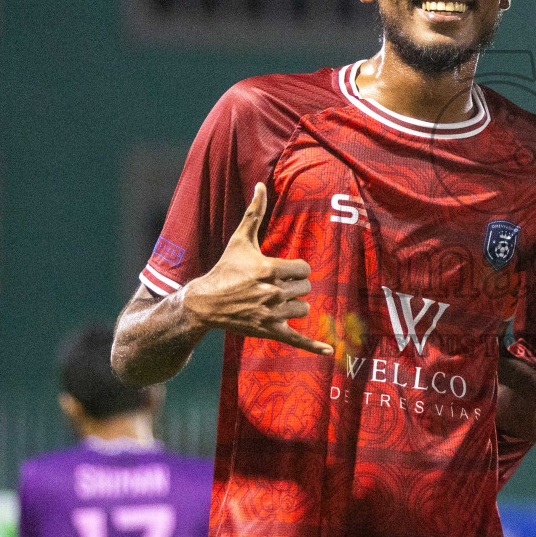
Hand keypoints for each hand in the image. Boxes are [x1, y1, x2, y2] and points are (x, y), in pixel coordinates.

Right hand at [182, 184, 332, 355]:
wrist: (206, 302)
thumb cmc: (225, 268)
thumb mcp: (240, 240)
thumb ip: (254, 213)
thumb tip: (260, 185)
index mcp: (269, 269)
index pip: (304, 268)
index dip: (297, 268)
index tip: (285, 270)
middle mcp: (272, 292)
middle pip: (305, 288)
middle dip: (295, 286)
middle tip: (277, 286)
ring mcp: (271, 314)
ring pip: (303, 309)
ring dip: (295, 305)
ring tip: (277, 301)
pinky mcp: (269, 331)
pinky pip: (297, 340)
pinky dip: (314, 347)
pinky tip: (330, 351)